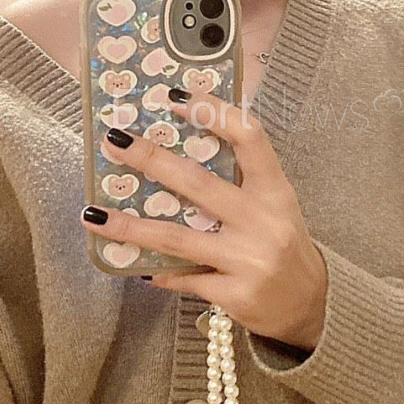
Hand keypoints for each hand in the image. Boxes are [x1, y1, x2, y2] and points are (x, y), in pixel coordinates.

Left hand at [80, 89, 327, 350]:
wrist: (310, 306)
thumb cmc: (284, 244)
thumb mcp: (275, 205)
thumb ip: (239, 180)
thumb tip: (177, 150)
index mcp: (276, 191)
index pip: (249, 138)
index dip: (214, 112)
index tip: (177, 97)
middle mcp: (263, 222)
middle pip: (198, 183)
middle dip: (151, 160)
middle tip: (114, 142)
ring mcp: (248, 260)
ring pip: (177, 238)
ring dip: (130, 226)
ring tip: (92, 214)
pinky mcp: (234, 294)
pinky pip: (183, 278)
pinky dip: (156, 269)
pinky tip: (132, 264)